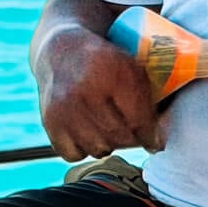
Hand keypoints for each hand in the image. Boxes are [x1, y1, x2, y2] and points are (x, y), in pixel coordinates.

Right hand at [37, 26, 163, 159]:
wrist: (62, 52)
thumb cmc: (105, 63)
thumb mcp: (131, 69)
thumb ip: (148, 101)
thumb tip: (158, 143)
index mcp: (111, 72)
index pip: (138, 120)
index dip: (151, 135)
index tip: (155, 141)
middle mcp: (83, 90)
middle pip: (120, 137)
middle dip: (131, 139)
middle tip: (133, 133)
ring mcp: (63, 107)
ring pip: (98, 149)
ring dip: (108, 143)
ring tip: (108, 127)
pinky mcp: (49, 120)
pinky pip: (74, 154)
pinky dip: (83, 148)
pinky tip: (87, 131)